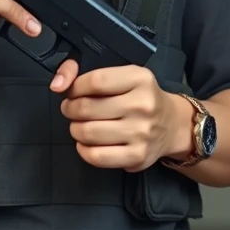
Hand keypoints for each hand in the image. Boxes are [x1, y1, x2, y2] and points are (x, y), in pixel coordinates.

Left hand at [55, 65, 187, 171]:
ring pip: (88, 132)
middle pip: (87, 108)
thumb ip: (87, 73)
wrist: (172, 124)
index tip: (72, 91)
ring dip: (75, 129)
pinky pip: (96, 156)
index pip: (95, 81)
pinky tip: (87, 142)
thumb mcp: (125, 76)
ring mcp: (141, 132)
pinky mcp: (137, 156)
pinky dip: (83, 149)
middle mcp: (142, 104)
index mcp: (140, 78)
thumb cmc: (141, 97)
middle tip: (72, 109)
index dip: (75, 87)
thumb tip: (57, 83)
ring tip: (80, 125)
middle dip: (71, 109)